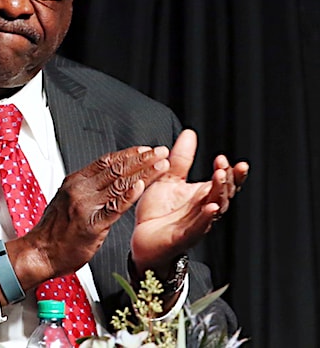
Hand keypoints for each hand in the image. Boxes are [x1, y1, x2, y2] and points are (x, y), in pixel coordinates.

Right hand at [5, 145, 169, 294]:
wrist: (39, 253)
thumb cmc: (54, 231)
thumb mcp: (67, 200)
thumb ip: (86, 190)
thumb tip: (105, 182)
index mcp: (75, 182)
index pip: (106, 161)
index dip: (128, 154)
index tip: (145, 149)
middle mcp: (80, 189)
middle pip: (116, 169)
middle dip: (142, 159)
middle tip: (160, 152)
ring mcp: (85, 206)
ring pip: (119, 184)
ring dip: (143, 173)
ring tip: (161, 166)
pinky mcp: (91, 226)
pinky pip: (113, 208)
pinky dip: (128, 197)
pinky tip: (141, 188)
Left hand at [130, 129, 248, 276]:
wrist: (142, 239)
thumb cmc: (158, 211)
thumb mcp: (168, 179)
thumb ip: (181, 159)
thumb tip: (189, 132)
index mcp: (202, 195)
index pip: (224, 182)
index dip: (230, 172)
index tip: (226, 158)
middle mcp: (204, 209)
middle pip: (224, 194)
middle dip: (228, 180)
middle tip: (224, 165)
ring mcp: (197, 224)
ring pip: (215, 209)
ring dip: (219, 194)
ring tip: (219, 178)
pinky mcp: (184, 237)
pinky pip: (199, 227)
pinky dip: (207, 218)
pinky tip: (212, 208)